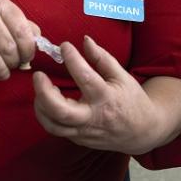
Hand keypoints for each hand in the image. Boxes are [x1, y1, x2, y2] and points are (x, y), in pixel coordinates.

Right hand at [0, 0, 39, 80]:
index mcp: (0, 4)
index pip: (22, 31)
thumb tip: (39, 44)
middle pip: (8, 48)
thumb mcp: (5, 18)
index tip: (27, 57)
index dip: (28, 50)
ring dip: (2, 71)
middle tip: (13, 66)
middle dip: (15, 63)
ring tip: (3, 73)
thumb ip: (25, 28)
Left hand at [33, 35, 165, 153]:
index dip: (72, 58)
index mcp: (106, 98)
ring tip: (43, 89)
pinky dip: (47, 114)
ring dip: (41, 106)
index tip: (65, 46)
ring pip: (53, 125)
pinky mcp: (78, 139)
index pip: (85, 77)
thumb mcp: (122, 76)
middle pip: (60, 111)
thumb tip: (85, 40)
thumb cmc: (131, 100)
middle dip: (43, 92)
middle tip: (38, 75)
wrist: (142, 131)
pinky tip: (48, 101)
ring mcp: (84, 132)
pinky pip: (56, 129)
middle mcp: (93, 117)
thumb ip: (102, 58)